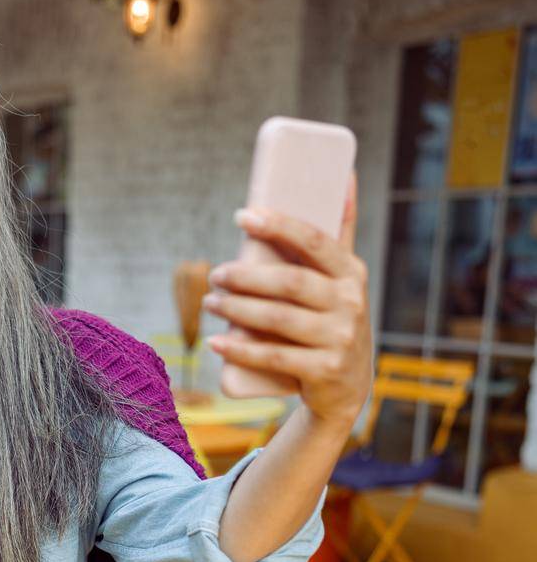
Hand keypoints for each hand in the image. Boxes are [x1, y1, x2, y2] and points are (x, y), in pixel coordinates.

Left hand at [202, 172, 372, 427]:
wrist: (347, 388)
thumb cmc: (333, 320)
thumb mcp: (343, 279)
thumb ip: (341, 233)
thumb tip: (343, 173)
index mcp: (352, 273)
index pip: (313, 241)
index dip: (277, 225)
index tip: (242, 216)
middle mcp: (351, 303)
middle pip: (290, 282)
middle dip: (245, 276)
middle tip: (215, 274)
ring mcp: (339, 339)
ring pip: (279, 319)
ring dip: (237, 310)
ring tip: (209, 303)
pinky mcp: (324, 371)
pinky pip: (274, 357)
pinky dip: (240, 350)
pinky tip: (216, 343)